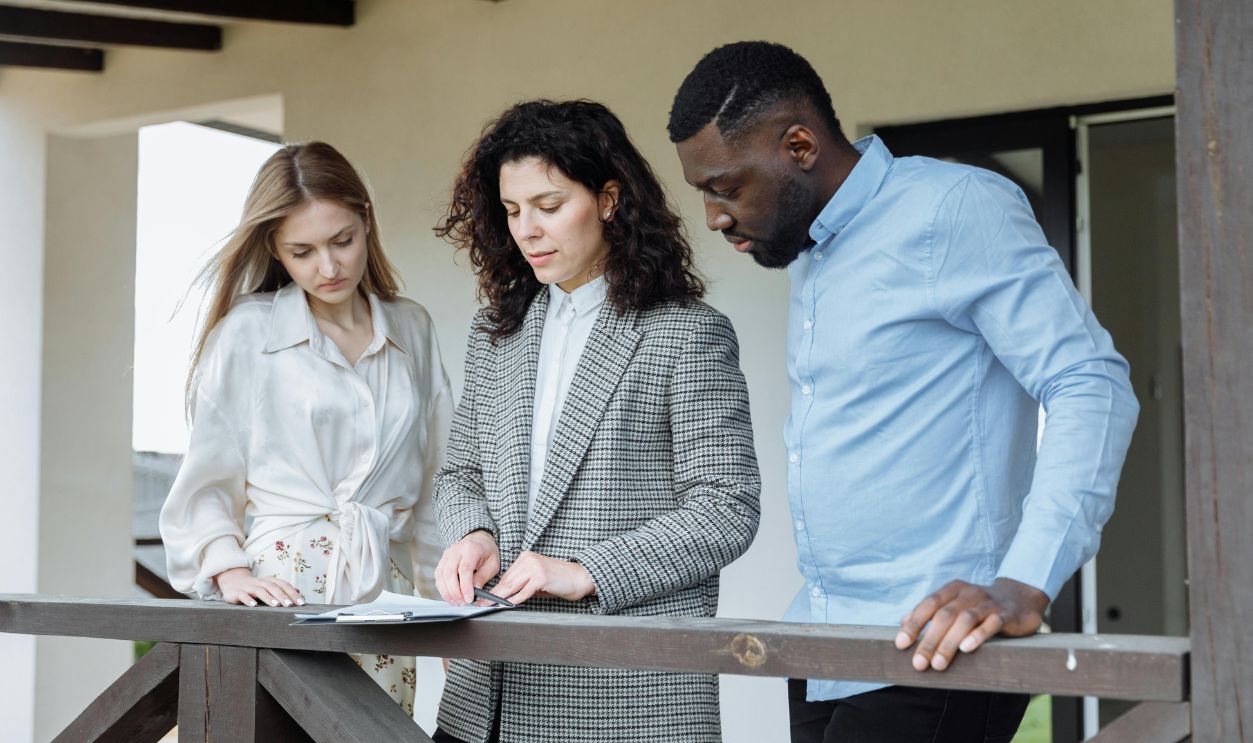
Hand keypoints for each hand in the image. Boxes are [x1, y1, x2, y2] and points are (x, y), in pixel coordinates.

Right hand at [214, 567, 303, 606]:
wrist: (233, 582)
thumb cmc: (255, 587)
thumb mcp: (269, 587)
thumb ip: (283, 590)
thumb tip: (299, 592)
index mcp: (270, 581)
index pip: (284, 585)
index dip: (292, 593)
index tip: (301, 602)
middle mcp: (261, 582)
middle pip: (273, 587)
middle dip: (283, 596)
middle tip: (290, 605)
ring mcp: (249, 587)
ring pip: (260, 591)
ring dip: (269, 598)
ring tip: (276, 605)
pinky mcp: (238, 592)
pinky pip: (244, 596)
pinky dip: (249, 600)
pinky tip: (254, 605)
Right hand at [434, 529, 499, 605]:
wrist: (478, 539)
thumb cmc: (486, 551)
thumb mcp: (493, 563)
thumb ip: (483, 576)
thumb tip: (475, 590)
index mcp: (471, 549)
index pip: (465, 569)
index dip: (465, 586)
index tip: (469, 598)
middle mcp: (456, 551)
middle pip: (450, 573)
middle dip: (455, 592)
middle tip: (462, 603)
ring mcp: (447, 555)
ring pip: (441, 576)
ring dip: (447, 592)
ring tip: (457, 602)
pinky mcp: (442, 561)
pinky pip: (438, 577)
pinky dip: (443, 589)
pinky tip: (450, 596)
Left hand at [491, 551, 594, 604]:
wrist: (579, 577)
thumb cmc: (559, 580)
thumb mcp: (537, 580)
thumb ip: (522, 584)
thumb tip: (505, 596)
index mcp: (526, 557)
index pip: (507, 575)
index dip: (496, 588)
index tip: (486, 598)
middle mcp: (529, 559)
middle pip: (507, 580)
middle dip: (494, 594)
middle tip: (482, 604)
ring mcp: (535, 566)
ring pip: (513, 585)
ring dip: (500, 598)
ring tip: (490, 606)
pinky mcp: (541, 576)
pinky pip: (524, 591)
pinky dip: (515, 600)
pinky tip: (507, 605)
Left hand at [895, 577, 1047, 671]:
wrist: (1020, 598)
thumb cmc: (979, 606)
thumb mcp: (955, 603)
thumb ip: (931, 612)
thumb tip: (902, 623)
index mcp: (952, 590)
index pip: (928, 605)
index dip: (913, 624)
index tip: (901, 645)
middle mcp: (968, 593)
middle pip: (944, 616)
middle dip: (928, 641)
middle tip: (918, 664)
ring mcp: (987, 603)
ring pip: (964, 620)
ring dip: (949, 643)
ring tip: (938, 665)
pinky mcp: (1005, 614)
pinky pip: (991, 623)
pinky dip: (978, 635)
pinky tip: (967, 648)